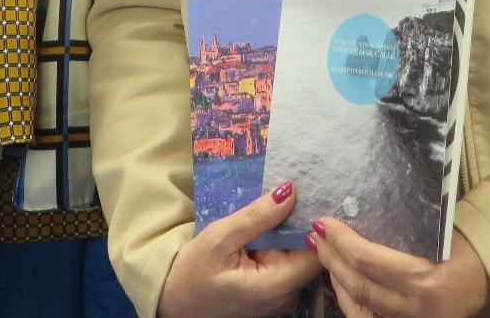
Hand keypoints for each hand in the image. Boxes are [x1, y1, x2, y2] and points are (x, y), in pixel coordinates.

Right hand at [158, 180, 321, 317]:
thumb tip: (290, 190)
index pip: (316, 253)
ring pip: (299, 256)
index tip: (311, 193)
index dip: (316, 224)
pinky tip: (271, 223)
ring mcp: (280, 296)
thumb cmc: (192, 271)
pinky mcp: (272, 292)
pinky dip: (281, 242)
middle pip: (311, 254)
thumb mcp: (220, 238)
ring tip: (285, 199)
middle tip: (298, 188)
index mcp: (276, 285)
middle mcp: (286, 295)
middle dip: (303, 222)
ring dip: (291, 231)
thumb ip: (257, 217)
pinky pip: (287, 262)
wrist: (174, 300)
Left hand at [308, 221, 489, 317]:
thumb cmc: (472, 252)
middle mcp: (415, 308)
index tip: (324, 222)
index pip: (369, 260)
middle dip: (332, 259)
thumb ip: (408, 228)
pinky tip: (341, 281)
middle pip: (358, 285)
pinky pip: (370, 317)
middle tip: (316, 237)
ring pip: (359, 307)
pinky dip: (352, 299)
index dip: (341, 241)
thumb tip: (366, 207)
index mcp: (425, 281)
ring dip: (337, 279)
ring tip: (323, 256)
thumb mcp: (444, 236)